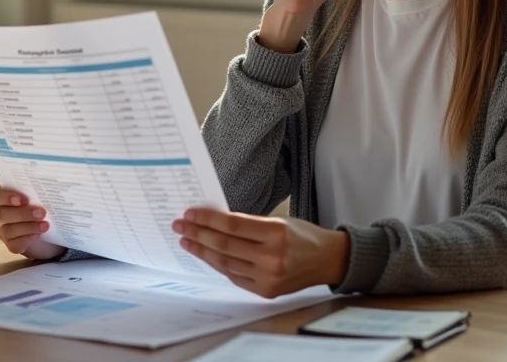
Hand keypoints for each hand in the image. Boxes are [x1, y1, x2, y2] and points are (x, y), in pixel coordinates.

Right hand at [0, 187, 64, 259]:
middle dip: (23, 214)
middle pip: (1, 214)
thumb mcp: (36, 196)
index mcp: (0, 198)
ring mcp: (2, 230)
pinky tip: (39, 234)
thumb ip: (34, 192)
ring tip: (46, 224)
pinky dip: (27, 239)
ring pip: (9, 230)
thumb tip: (45, 188)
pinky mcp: (10, 244)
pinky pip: (15, 244)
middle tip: (42, 212)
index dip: (7, 197)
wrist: (47, 226)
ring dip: (29, 227)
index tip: (24, 199)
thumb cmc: (38, 204)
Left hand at [172, 208, 350, 298]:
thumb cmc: (302, 236)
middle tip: (179, 226)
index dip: (207, 219)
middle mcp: (271, 257)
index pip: (231, 226)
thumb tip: (213, 221)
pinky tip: (207, 255)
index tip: (189, 214)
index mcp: (275, 233)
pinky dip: (219, 265)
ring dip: (202, 251)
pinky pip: (234, 277)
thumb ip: (248, 224)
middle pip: (224, 246)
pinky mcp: (266, 291)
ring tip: (187, 241)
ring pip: (225, 263)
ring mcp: (268, 277)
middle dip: (197, 235)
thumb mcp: (278, 221)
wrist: (327, 260)